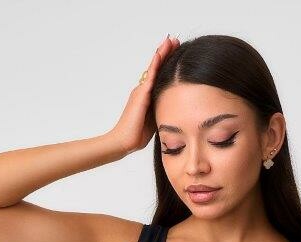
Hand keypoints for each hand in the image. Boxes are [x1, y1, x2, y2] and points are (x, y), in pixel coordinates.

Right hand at [111, 35, 179, 154]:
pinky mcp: (141, 94)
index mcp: (146, 97)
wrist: (124, 141)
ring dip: (162, 53)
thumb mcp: (154, 120)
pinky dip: (156, 63)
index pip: (158, 77)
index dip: (166, 64)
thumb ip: (161, 111)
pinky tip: (161, 52)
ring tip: (170, 40)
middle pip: (156, 68)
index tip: (176, 52)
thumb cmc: (137, 136)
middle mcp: (142, 90)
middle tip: (175, 40)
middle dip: (165, 53)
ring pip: (153, 68)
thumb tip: (176, 111)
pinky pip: (150, 76)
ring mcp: (141, 91)